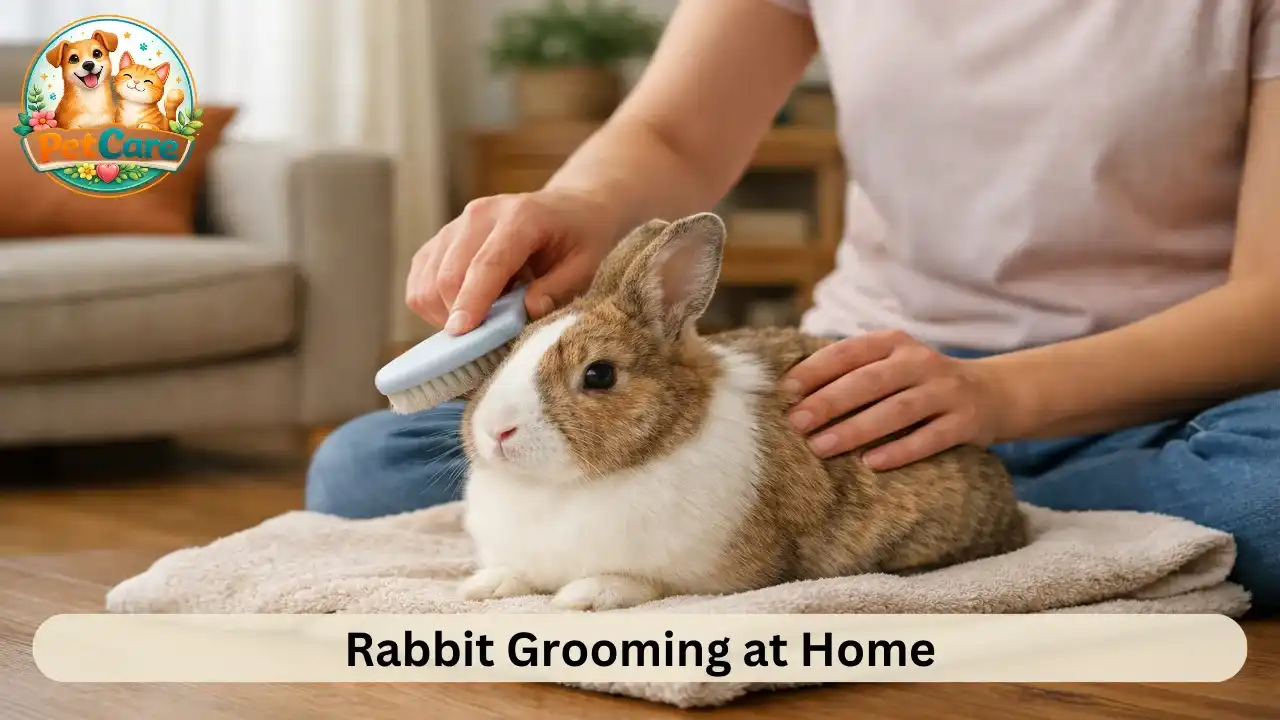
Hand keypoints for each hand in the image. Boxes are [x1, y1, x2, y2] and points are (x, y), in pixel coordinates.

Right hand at [406, 189, 618, 333]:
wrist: (570, 208)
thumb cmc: (580, 239)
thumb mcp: (586, 265)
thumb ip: (559, 288)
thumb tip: (528, 310)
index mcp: (520, 217)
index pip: (486, 264)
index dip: (472, 301)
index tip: (461, 333)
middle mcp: (479, 214)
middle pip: (448, 275)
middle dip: (459, 315)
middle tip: (489, 337)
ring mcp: (456, 224)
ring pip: (427, 280)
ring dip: (447, 311)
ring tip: (486, 315)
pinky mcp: (441, 239)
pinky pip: (421, 279)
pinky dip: (435, 303)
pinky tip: (469, 305)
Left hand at [780, 330, 1006, 469]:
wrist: (995, 393)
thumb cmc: (922, 383)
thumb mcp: (892, 365)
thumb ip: (852, 372)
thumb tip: (790, 394)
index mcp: (894, 344)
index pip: (848, 352)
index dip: (815, 370)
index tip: (784, 391)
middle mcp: (920, 362)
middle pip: (869, 381)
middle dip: (829, 401)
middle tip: (796, 423)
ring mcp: (946, 391)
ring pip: (897, 410)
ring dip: (856, 429)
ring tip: (821, 447)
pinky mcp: (966, 422)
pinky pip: (930, 438)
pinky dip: (900, 451)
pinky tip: (871, 464)